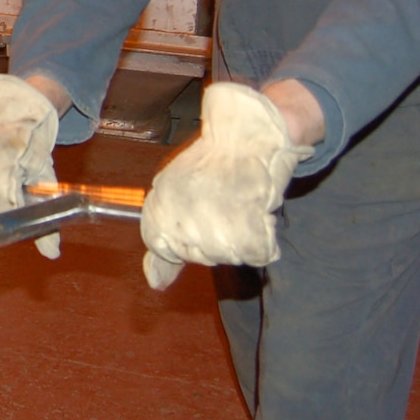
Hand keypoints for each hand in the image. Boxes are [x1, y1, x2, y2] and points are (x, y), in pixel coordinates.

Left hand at [140, 81, 313, 289]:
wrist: (244, 134)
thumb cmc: (209, 168)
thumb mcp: (174, 202)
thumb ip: (165, 248)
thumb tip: (156, 285)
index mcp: (158, 210)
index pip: (168, 251)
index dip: (189, 238)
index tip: (200, 215)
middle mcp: (179, 218)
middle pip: (204, 256)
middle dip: (218, 237)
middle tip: (226, 204)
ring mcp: (212, 220)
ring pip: (231, 255)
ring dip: (243, 235)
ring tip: (241, 203)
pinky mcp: (246, 218)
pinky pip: (257, 251)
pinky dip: (264, 235)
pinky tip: (257, 210)